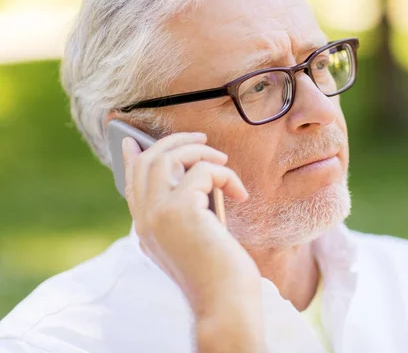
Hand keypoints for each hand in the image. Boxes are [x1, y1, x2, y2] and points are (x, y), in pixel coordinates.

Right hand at [122, 132, 263, 351]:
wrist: (224, 302)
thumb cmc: (218, 272)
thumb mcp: (195, 236)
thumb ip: (185, 209)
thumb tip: (195, 176)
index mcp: (146, 228)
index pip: (131, 184)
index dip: (132, 158)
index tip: (133, 141)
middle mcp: (145, 219)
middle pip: (147, 162)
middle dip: (174, 143)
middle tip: (201, 140)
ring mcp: (159, 214)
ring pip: (167, 158)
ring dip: (199, 152)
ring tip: (222, 161)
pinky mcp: (181, 211)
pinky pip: (203, 171)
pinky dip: (225, 175)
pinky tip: (240, 194)